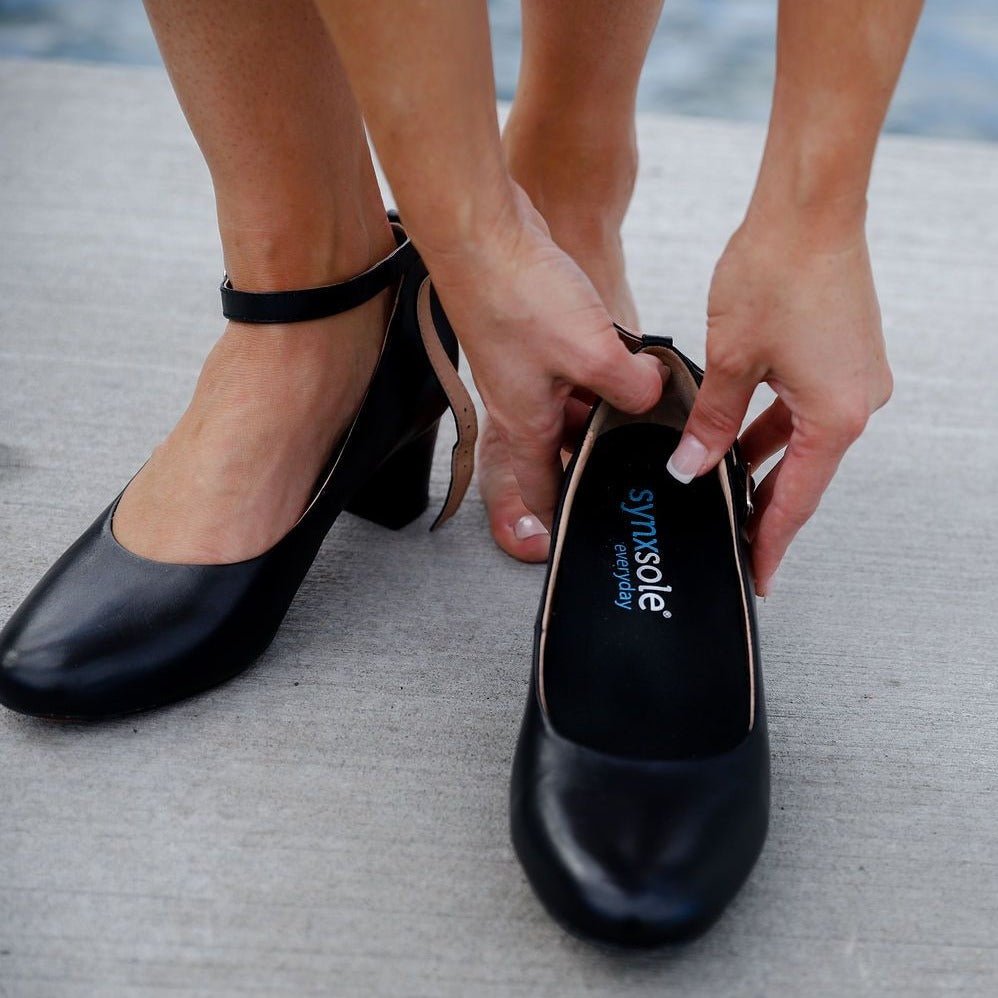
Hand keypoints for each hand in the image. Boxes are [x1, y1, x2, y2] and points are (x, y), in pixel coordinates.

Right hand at [422, 187, 663, 527]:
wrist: (482, 232)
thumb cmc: (518, 296)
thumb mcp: (592, 353)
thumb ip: (631, 388)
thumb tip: (653, 395)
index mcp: (525, 424)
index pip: (542, 489)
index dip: (565, 515)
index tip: (590, 525)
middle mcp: (521, 402)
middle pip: (564, 446)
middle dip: (601, 451)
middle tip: (643, 454)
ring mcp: (526, 368)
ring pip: (572, 405)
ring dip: (605, 405)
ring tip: (646, 402)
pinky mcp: (533, 336)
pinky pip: (571, 369)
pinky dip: (597, 371)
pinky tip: (629, 358)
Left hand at [667, 212, 892, 595]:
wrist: (809, 209)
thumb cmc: (775, 275)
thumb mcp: (731, 362)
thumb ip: (712, 423)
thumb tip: (691, 465)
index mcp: (836, 416)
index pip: (796, 500)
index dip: (771, 540)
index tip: (758, 573)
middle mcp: (858, 402)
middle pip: (804, 474)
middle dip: (765, 505)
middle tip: (735, 538)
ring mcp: (856, 377)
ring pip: (801, 440)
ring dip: (763, 461)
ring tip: (721, 485)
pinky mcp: (845, 356)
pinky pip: (806, 408)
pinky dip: (773, 426)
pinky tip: (737, 433)